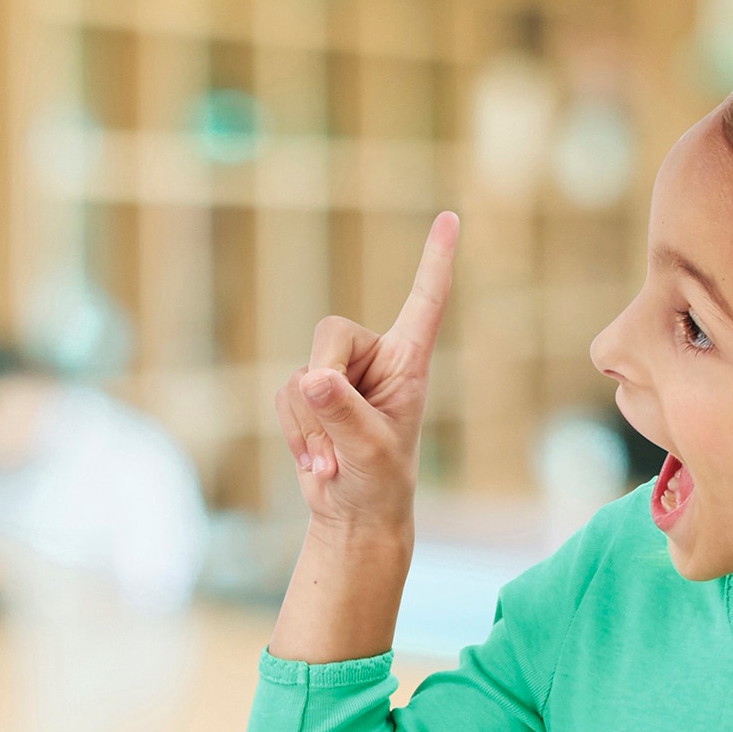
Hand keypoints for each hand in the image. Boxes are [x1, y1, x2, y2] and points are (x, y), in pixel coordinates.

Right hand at [275, 211, 457, 530]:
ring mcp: (337, 375)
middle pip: (329, 336)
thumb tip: (313, 378)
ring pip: (299, 375)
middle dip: (322, 387)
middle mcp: (374, 359)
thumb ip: (344, 413)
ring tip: (333, 460)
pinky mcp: (308, 394)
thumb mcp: (370, 450)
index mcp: (408, 362)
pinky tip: (315, 461)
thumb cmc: (379, 481)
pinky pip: (283, 397)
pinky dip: (294, 433)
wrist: (352, 514)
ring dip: (308, 425)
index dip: (434, 261)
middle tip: (335, 438)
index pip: (425, 302)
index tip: (450, 218)